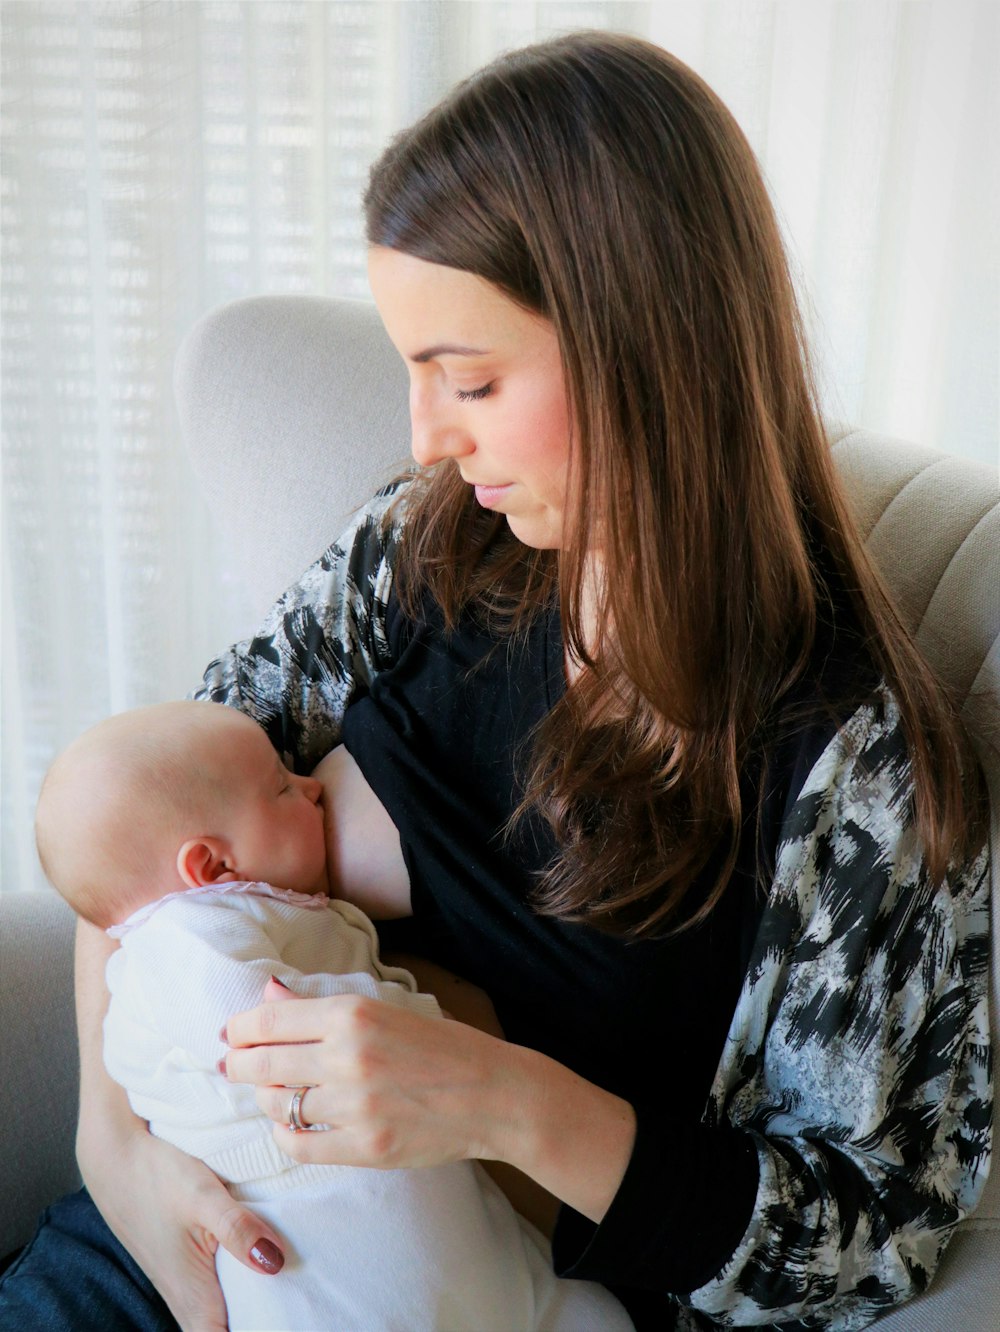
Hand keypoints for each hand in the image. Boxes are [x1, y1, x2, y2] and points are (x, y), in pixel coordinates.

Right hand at [80, 1126, 285, 1331]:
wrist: (115, 1158)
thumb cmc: (156, 1177)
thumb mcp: (204, 1197)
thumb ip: (238, 1229)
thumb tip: (275, 1263)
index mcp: (194, 1298)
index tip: (292, 1322)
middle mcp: (187, 1301)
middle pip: (229, 1331)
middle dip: (262, 1323)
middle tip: (301, 1309)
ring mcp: (184, 1286)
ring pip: (222, 1316)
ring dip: (252, 1311)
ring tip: (293, 1297)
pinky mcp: (184, 1269)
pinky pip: (216, 1295)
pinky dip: (240, 1291)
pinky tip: (261, 1270)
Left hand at [223, 981, 513, 1171]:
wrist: (494, 1094)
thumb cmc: (442, 1047)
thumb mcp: (384, 1010)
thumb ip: (321, 1005)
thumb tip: (268, 992)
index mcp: (354, 1013)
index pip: (269, 1020)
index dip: (240, 1029)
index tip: (232, 1034)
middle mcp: (349, 1056)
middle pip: (264, 1063)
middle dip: (240, 1064)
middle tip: (234, 1065)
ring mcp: (356, 1105)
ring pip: (279, 1105)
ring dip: (267, 1099)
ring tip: (271, 1094)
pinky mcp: (365, 1146)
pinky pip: (300, 1145)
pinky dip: (286, 1135)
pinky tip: (292, 1125)